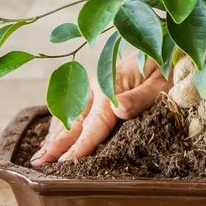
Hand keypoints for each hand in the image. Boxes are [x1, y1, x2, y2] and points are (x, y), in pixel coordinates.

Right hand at [31, 52, 171, 165]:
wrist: (166, 41)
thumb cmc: (169, 66)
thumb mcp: (162, 83)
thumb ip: (139, 98)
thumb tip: (117, 108)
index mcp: (111, 89)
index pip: (92, 126)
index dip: (78, 146)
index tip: (62, 163)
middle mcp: (97, 88)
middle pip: (73, 122)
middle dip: (55, 144)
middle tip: (37, 164)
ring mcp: (94, 87)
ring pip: (69, 115)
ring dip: (54, 135)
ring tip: (40, 153)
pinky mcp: (97, 86)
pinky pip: (74, 107)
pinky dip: (61, 122)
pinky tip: (54, 133)